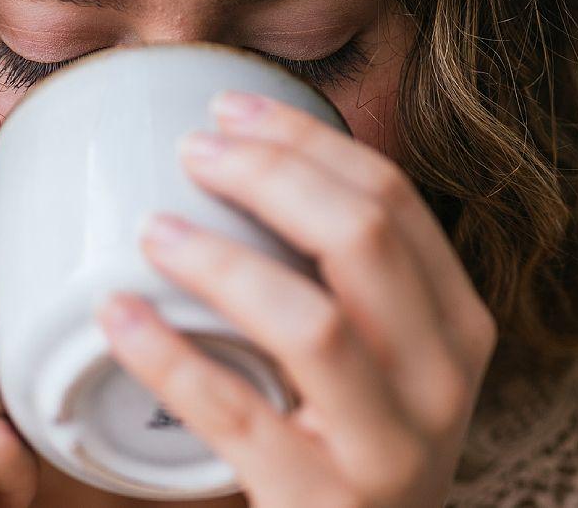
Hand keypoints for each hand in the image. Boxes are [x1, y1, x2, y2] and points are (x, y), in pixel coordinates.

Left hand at [95, 91, 497, 507]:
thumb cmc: (353, 437)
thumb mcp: (383, 356)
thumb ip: (347, 282)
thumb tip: (244, 170)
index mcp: (457, 324)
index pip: (393, 200)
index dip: (308, 142)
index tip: (230, 109)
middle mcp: (442, 380)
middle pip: (361, 238)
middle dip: (269, 174)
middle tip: (191, 151)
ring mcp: (390, 448)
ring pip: (310, 324)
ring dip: (221, 260)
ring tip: (153, 229)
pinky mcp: (322, 500)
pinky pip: (237, 414)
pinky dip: (171, 358)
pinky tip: (120, 316)